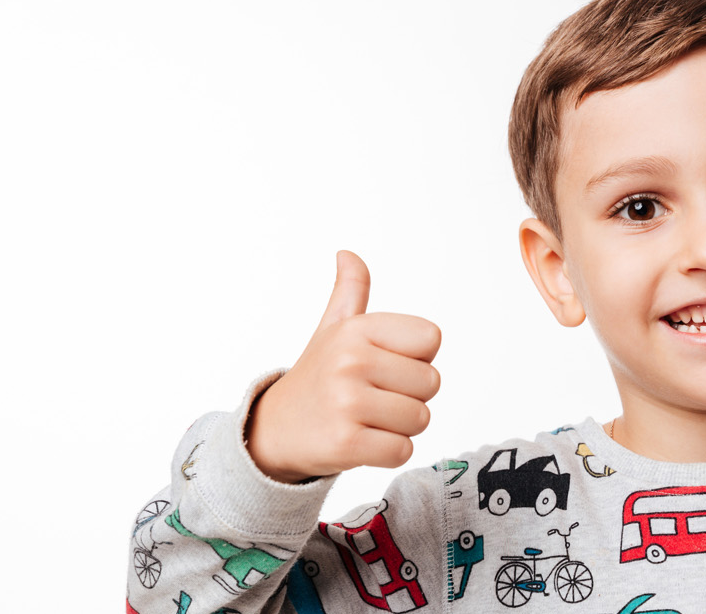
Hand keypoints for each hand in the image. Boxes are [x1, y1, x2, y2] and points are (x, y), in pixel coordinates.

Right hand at [245, 250, 442, 483]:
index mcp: (356, 330)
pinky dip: (389, 452)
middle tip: (374, 398)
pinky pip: (403, 451)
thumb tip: (347, 254)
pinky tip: (363, 441)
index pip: (430, 339)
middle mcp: (351, 361)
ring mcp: (347, 403)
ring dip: (400, 426)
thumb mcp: (332, 329)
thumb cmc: (317, 377)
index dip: (415, 357)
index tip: (385, 366)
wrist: (274, 430)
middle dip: (410, 396)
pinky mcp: (347, 443)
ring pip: (421, 419)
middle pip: (431, 382)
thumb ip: (350, 291)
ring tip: (367, 419)